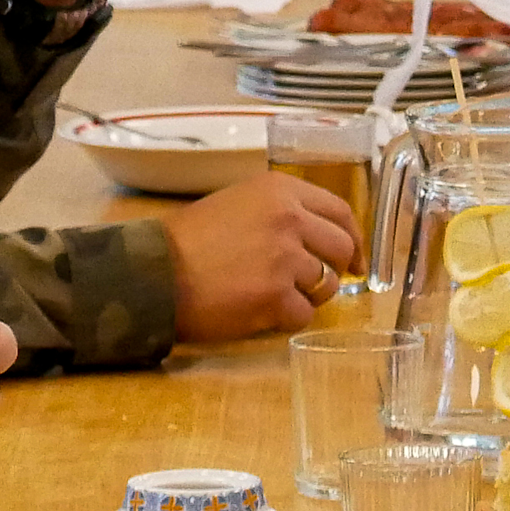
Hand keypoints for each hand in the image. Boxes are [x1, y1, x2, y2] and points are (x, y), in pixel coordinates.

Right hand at [164, 174, 360, 342]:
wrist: (154, 272)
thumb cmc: (191, 239)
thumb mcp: (239, 203)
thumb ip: (282, 211)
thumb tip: (321, 236)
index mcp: (281, 191)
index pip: (340, 211)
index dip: (353, 237)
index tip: (356, 258)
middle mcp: (289, 219)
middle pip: (341, 249)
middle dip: (335, 270)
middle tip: (316, 283)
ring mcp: (284, 259)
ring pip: (327, 285)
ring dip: (307, 296)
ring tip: (274, 294)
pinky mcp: (275, 298)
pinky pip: (304, 315)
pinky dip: (287, 319)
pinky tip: (260, 312)